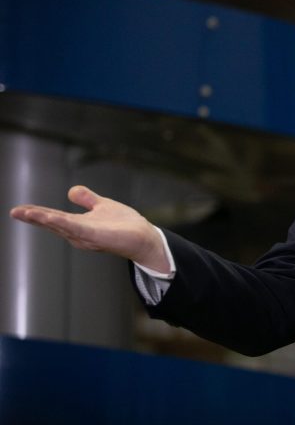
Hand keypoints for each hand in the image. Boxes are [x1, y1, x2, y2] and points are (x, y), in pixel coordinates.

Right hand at [9, 185, 169, 272]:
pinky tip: (52, 218)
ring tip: (26, 212)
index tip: (18, 210)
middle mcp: (78, 234)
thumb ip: (87, 199)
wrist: (144, 237)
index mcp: (78, 226)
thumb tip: (70, 191)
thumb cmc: (124, 225)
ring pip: (61, 226)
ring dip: (44, 219)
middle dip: (34, 217)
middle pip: (52, 223)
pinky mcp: (97, 237)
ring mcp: (87, 236)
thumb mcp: (102, 206)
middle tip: (16, 211)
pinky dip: (64, 223)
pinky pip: (77, 229)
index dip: (36, 214)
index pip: (53, 218)